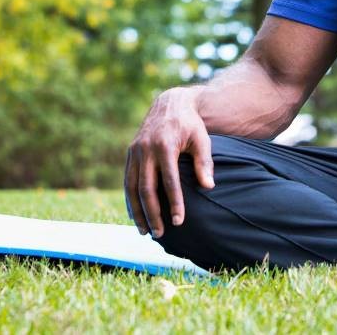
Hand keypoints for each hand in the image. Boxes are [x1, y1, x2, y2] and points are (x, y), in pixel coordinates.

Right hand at [124, 87, 214, 237]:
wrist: (170, 103)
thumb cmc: (190, 124)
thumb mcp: (202, 139)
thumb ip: (204, 162)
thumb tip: (209, 187)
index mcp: (164, 145)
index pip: (169, 181)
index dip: (174, 203)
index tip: (178, 221)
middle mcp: (146, 149)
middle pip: (146, 188)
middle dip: (152, 213)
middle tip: (160, 234)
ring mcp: (135, 151)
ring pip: (131, 187)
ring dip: (137, 211)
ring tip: (145, 231)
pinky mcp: (130, 153)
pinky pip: (127, 180)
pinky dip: (130, 199)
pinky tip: (135, 215)